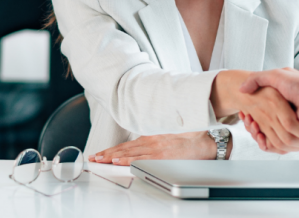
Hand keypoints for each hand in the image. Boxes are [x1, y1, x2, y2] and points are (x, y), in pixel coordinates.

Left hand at [87, 131, 218, 165]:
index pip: (127, 144)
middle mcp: (151, 141)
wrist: (205, 142)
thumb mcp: (167, 137)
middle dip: (106, 153)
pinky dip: (127, 159)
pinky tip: (117, 160)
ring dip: (112, 156)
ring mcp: (155, 149)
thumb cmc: (189, 141)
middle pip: (124, 148)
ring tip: (99, 159)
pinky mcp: (161, 156)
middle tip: (93, 157)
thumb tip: (142, 149)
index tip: (100, 153)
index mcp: (151, 137)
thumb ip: (154, 142)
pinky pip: (141, 159)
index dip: (111, 149)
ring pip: (129, 152)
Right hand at [211, 70, 298, 154]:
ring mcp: (289, 126)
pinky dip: (265, 142)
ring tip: (251, 125)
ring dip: (256, 132)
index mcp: (281, 101)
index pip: (260, 111)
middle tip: (246, 119)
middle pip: (262, 124)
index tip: (244, 112)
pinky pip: (275, 144)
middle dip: (251, 123)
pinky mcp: (292, 137)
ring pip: (266, 135)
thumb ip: (257, 78)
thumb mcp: (276, 75)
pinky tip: (259, 135)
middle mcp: (285, 115)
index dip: (251, 113)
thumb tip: (242, 89)